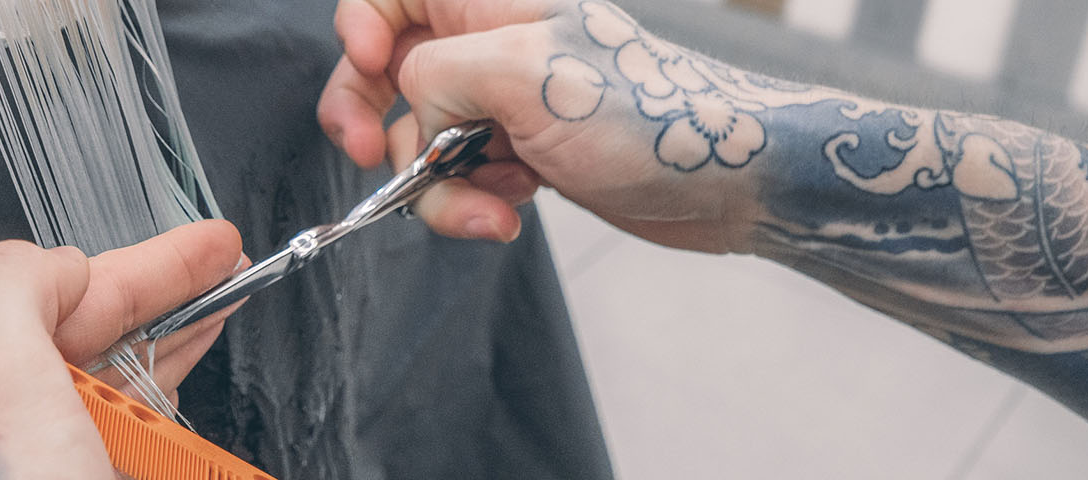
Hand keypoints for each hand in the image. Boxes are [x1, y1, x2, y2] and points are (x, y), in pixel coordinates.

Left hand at [0, 220, 243, 478]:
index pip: (33, 294)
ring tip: (229, 301)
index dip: (120, 265)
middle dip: (160, 289)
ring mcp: (40, 466)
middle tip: (225, 258)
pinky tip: (195, 371)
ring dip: (176, 335)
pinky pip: (137, 437)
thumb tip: (59, 267)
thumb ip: (13, 283)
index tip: (194, 246)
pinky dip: (172, 401)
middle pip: (84, 331)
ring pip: (117, 379)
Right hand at [318, 0, 761, 251]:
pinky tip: (514, 211)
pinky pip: (454, 179)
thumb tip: (407, 107)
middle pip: (383, 69)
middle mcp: (488, 44)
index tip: (371, 67)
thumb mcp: (525, 76)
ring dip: (437, 184)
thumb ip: (438, 73)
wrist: (726, 183)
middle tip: (371, 157)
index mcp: (490, 2)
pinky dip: (469, 204)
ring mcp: (501, 103)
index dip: (361, 26)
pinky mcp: (515, 155)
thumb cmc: (646, 118)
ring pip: (416, 139)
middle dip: (368, 118)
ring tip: (490, 204)